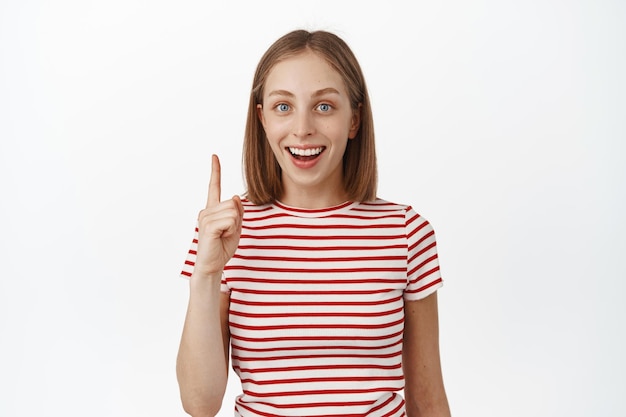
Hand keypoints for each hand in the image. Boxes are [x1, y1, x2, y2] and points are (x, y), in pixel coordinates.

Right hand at [193, 155, 243, 278]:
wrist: (212, 265)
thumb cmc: (222, 247)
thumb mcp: (235, 227)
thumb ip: (237, 211)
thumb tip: (236, 196)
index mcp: (212, 209)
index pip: (214, 187)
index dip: (215, 171)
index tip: (214, 156)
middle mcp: (206, 210)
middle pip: (233, 203)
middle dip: (237, 219)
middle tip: (227, 233)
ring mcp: (205, 217)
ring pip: (233, 211)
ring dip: (234, 225)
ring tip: (223, 236)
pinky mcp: (207, 226)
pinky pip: (230, 220)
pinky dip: (231, 230)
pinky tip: (221, 237)